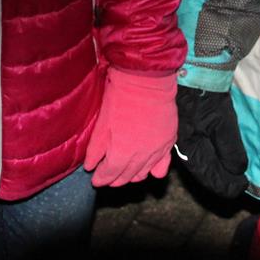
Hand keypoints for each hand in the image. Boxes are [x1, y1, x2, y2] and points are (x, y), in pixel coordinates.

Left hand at [83, 68, 177, 185]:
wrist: (146, 81)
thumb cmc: (120, 99)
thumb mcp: (102, 124)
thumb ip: (95, 149)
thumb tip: (89, 166)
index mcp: (122, 153)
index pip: (109, 175)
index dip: (101, 178)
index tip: (95, 179)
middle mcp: (141, 157)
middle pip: (126, 177)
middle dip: (115, 179)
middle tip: (107, 176)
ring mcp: (157, 151)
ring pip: (144, 174)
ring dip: (132, 175)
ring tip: (124, 170)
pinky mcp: (169, 142)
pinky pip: (162, 165)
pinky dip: (153, 170)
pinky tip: (147, 168)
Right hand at [174, 87, 247, 197]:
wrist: (192, 71)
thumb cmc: (205, 97)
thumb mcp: (222, 122)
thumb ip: (229, 148)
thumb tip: (238, 171)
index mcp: (190, 150)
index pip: (210, 177)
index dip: (228, 185)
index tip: (242, 187)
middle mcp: (185, 149)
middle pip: (205, 173)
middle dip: (223, 181)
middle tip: (240, 185)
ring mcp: (186, 139)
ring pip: (203, 164)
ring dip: (219, 171)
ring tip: (234, 175)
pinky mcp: (190, 129)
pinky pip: (202, 152)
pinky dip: (214, 159)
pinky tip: (221, 158)